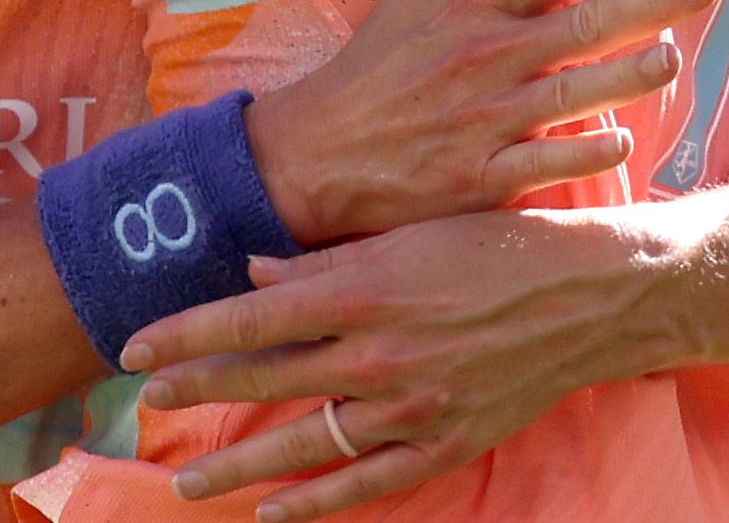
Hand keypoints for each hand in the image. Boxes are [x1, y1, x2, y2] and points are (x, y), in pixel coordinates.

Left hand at [123, 210, 669, 521]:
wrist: (591, 294)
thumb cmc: (496, 246)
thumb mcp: (406, 233)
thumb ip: (325, 261)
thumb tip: (252, 270)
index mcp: (364, 290)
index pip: (250, 316)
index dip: (187, 333)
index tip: (136, 347)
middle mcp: (378, 353)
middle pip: (265, 379)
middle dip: (197, 390)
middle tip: (146, 402)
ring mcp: (411, 407)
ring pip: (305, 442)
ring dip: (241, 465)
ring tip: (191, 483)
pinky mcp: (444, 443)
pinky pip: (366, 483)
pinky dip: (316, 503)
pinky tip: (272, 513)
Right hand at [244, 0, 717, 244]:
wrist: (318, 154)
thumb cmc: (378, 68)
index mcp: (473, 7)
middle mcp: (483, 57)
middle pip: (580, 22)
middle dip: (649, 0)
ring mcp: (482, 120)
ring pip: (569, 93)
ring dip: (625, 75)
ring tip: (674, 57)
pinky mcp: (478, 179)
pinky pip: (541, 165)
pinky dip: (581, 154)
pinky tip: (623, 143)